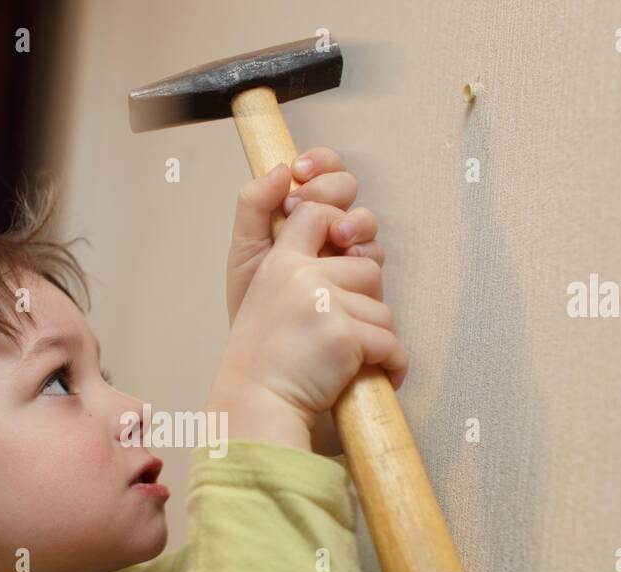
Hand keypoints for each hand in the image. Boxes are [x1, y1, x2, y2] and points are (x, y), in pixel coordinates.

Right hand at [212, 200, 405, 444]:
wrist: (256, 406)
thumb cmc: (264, 362)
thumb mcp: (264, 300)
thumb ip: (296, 270)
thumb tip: (349, 240)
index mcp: (279, 264)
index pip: (317, 214)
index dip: (339, 226)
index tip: (343, 253)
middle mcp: (300, 275)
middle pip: (367, 268)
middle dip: (366, 304)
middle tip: (343, 336)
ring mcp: (324, 302)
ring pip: (382, 310)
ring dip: (376, 340)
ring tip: (350, 363)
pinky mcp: (345, 334)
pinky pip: (391, 345)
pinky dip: (390, 366)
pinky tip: (372, 379)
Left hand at [226, 147, 385, 324]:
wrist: (268, 357)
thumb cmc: (253, 305)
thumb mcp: (246, 252)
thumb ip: (255, 206)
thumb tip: (281, 168)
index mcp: (300, 216)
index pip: (323, 172)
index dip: (320, 164)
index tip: (300, 172)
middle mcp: (328, 232)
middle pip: (348, 190)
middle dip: (333, 190)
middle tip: (305, 203)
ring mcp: (347, 257)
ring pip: (366, 222)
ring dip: (355, 222)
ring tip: (338, 236)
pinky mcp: (362, 284)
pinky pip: (375, 260)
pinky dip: (364, 253)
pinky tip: (349, 257)